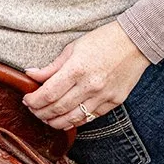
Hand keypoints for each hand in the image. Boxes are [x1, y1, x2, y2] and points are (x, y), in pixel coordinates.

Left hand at [23, 21, 148, 130]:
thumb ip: (51, 66)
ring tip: (47, 118)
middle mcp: (90, 85)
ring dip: (55, 122)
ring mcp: (103, 96)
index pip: (48, 94)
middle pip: (57, 109)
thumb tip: (30, 75)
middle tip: (34, 110)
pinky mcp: (114, 102)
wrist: (135, 42)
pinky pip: (90, 117)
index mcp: (77, 69)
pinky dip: (76, 121)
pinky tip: (67, 119)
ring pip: (73, 119)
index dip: (33, 101)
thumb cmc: (103, 40)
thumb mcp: (73, 48)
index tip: (27, 100)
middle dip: (40, 113)